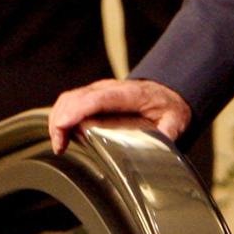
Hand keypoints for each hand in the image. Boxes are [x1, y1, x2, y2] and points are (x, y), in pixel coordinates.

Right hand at [47, 79, 191, 154]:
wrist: (167, 93)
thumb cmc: (168, 107)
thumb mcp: (175, 120)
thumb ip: (169, 132)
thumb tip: (161, 145)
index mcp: (129, 94)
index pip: (99, 98)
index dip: (79, 109)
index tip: (65, 124)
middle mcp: (110, 88)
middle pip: (77, 97)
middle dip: (62, 119)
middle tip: (60, 145)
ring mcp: (99, 91)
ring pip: (70, 98)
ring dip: (58, 119)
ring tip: (59, 144)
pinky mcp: (93, 97)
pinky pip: (70, 101)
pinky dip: (61, 116)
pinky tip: (62, 135)